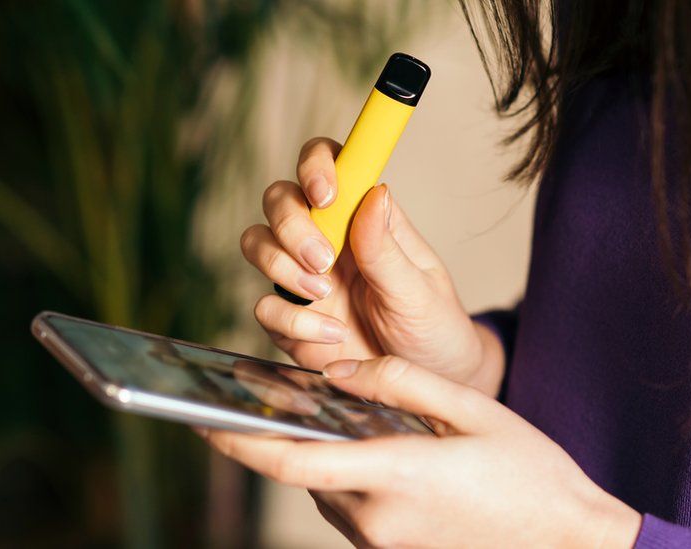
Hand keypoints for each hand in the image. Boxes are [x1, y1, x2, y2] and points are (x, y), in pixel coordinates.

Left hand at [200, 356, 641, 547]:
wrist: (569, 543)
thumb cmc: (530, 474)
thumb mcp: (471, 409)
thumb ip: (398, 381)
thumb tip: (339, 372)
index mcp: (396, 476)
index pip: (292, 462)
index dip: (237, 442)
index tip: (199, 419)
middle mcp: (378, 519)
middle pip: (305, 472)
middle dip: (290, 435)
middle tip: (288, 394)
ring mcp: (383, 544)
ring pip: (326, 490)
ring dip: (323, 456)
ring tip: (344, 418)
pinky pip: (351, 509)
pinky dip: (347, 477)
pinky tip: (376, 451)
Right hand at [240, 137, 503, 394]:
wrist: (426, 386)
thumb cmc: (433, 328)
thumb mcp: (420, 291)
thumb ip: (387, 249)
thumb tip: (375, 192)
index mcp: (364, 218)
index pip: (330, 164)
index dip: (316, 165)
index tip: (325, 194)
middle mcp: (328, 240)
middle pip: (280, 199)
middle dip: (291, 225)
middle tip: (323, 261)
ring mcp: (304, 278)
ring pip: (257, 243)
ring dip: (281, 266)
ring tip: (323, 295)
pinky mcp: (291, 321)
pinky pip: (264, 308)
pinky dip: (292, 322)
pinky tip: (332, 337)